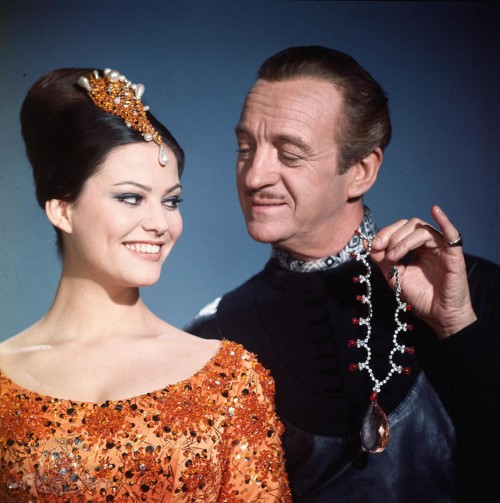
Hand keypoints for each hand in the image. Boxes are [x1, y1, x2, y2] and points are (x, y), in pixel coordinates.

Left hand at [369, 205, 476, 338]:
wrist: (438, 316)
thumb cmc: (419, 297)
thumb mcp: (394, 276)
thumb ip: (381, 259)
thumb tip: (366, 242)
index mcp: (416, 248)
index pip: (400, 229)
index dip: (385, 233)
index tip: (373, 246)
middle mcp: (429, 245)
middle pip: (410, 225)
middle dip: (392, 235)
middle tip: (382, 249)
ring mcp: (442, 248)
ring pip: (422, 230)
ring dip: (403, 240)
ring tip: (394, 256)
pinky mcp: (454, 255)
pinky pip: (452, 233)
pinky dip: (444, 220)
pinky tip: (435, 210)